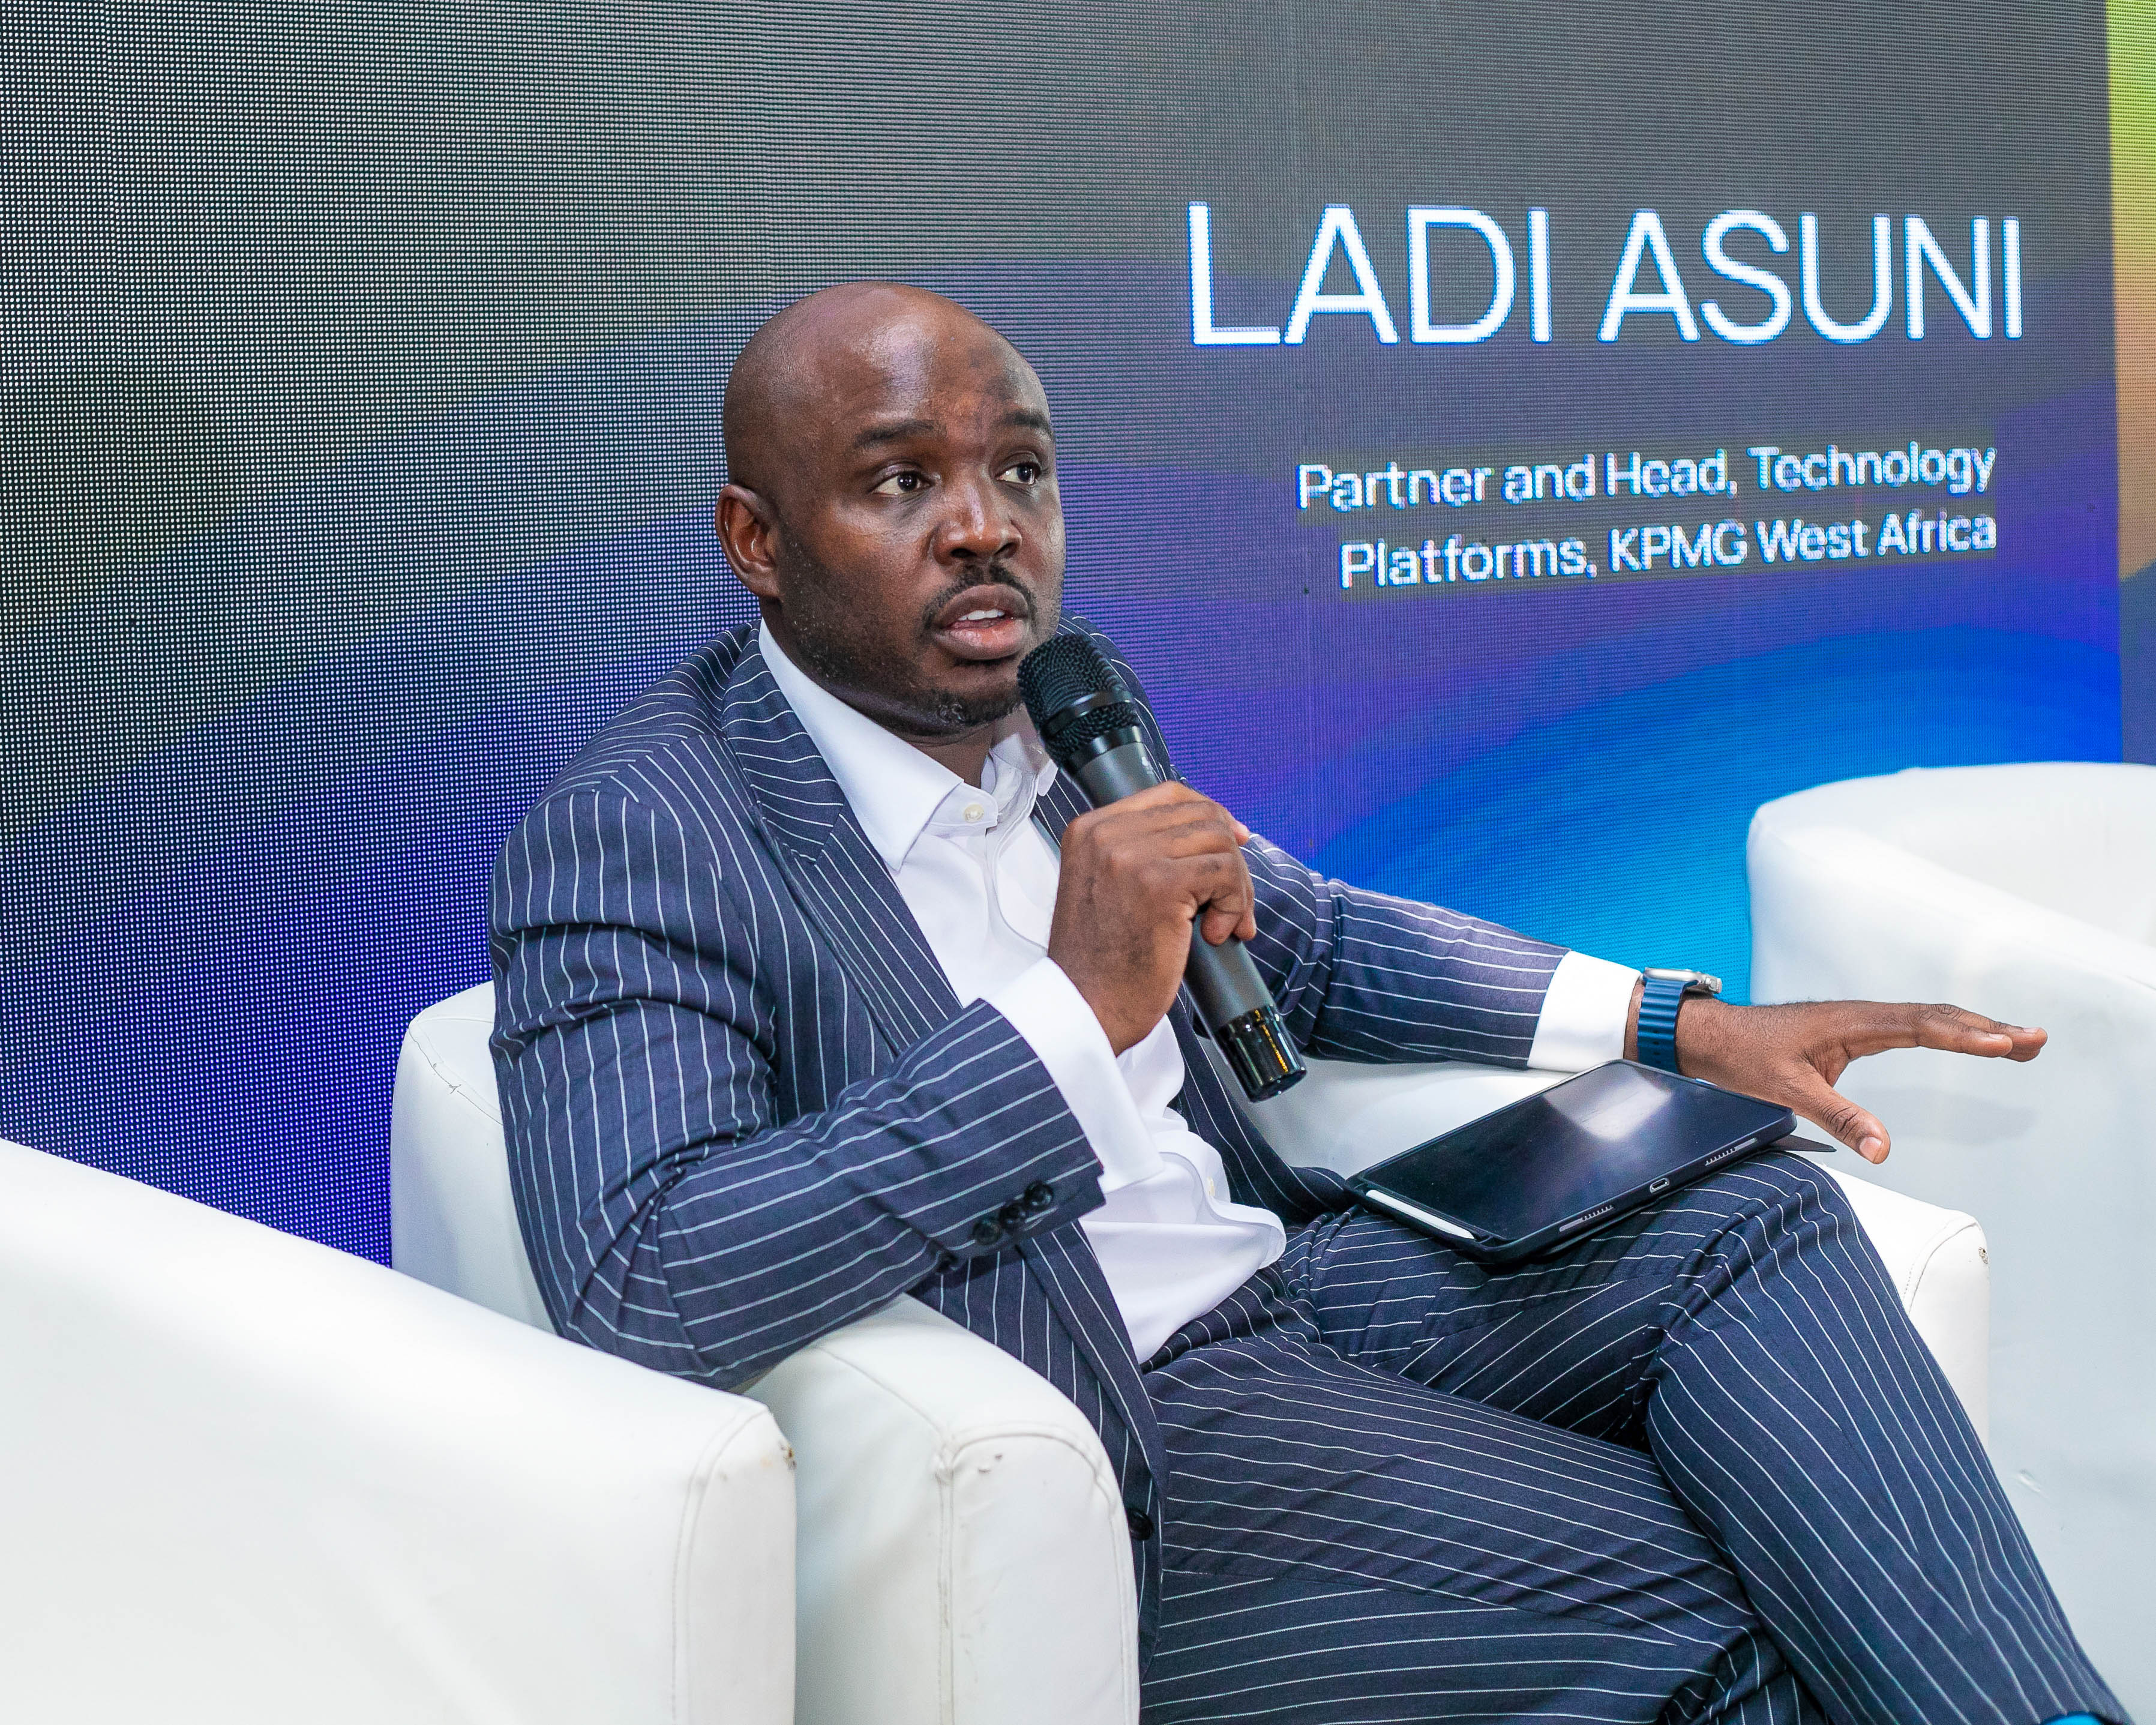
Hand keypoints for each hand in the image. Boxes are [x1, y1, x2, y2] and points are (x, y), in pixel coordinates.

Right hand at [1048, 782, 1255, 1053]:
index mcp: (1090, 829)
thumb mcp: (1107, 889)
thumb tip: (1219, 832)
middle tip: (1234, 904)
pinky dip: (1235, 906)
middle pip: (1202, 817)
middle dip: (1231, 859)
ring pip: (1220, 843)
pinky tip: (1216, 935)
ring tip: (1226, 924)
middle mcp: (1106, 834)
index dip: (1212, 815)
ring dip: (1237, 887)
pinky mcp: (1159, 884)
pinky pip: (1225, 874)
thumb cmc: (1102, 963)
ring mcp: (1130, 856)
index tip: (1235, 844)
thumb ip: (1142, 854)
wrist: (1084, 1008)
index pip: (1169, 794)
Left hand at [1656, 995, 2045, 1162]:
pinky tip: (1969, 1038)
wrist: (1712, 1035)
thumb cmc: (1743, 1056)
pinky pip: (1913, 1026)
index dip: (1963, 1034)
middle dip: (1987, 1027)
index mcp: (1851, 1022)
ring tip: (2022, 1041)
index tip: (2003, 1042)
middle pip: (1937, 1016)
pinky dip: (1948, 1030)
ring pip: (1929, 1019)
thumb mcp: (1788, 1090)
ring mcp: (1860, 1020)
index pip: (1920, 1025)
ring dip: (1975, 1027)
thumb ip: (1838, 1117)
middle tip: (2035, 1039)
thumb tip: (1884, 1149)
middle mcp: (1862, 1015)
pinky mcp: (1855, 1030)